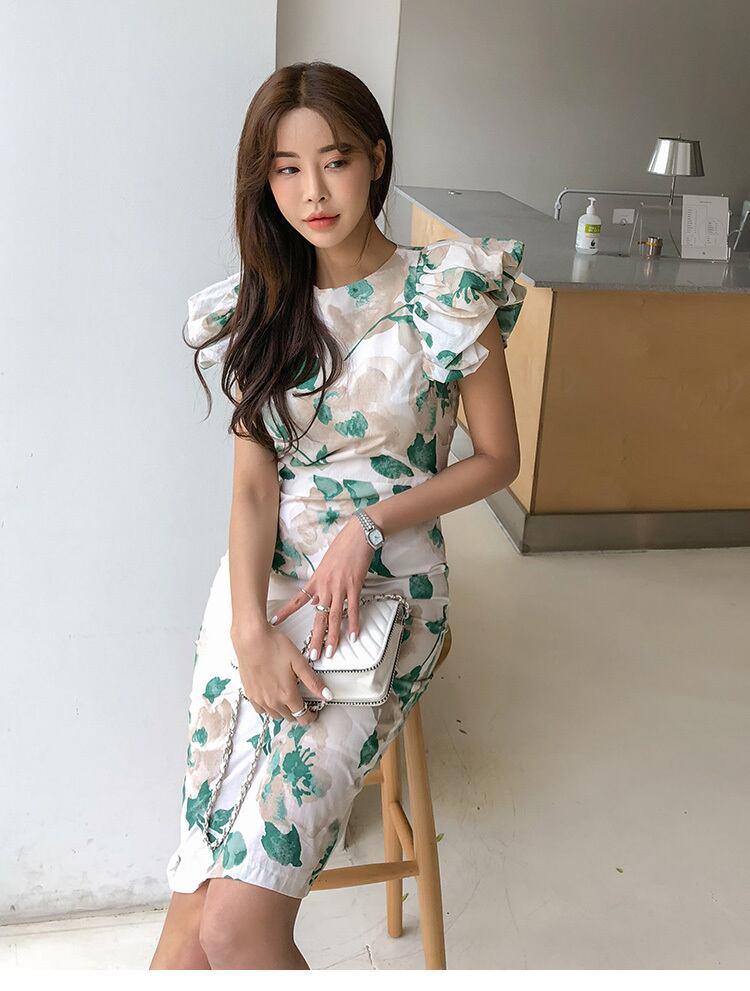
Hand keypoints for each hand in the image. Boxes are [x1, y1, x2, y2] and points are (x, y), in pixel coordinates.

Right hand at [231, 624, 329, 724]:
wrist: (251, 639)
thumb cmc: (274, 646)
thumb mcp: (299, 662)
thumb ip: (313, 681)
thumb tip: (327, 695)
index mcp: (287, 694)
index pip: (302, 716)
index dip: (310, 716)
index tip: (313, 713)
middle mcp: (273, 701)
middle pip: (290, 717)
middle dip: (299, 713)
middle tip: (302, 703)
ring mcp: (260, 699)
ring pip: (275, 715)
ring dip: (284, 712)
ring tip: (288, 700)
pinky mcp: (250, 694)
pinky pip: (261, 710)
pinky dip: (268, 708)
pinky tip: (272, 698)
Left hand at [270, 516, 372, 661]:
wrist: (357, 535)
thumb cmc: (342, 547)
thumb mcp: (325, 564)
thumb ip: (319, 583)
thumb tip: (314, 598)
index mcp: (316, 581)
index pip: (298, 600)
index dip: (286, 612)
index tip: (274, 622)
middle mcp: (325, 587)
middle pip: (318, 617)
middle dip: (315, 637)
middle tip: (312, 655)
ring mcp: (340, 588)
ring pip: (334, 617)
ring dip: (333, 636)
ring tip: (331, 652)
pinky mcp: (354, 587)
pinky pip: (353, 609)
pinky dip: (354, 624)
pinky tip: (354, 636)